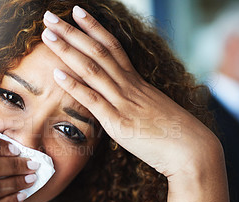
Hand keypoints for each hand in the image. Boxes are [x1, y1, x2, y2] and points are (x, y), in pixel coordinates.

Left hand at [41, 7, 222, 181]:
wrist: (190, 149)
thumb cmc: (174, 132)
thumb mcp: (152, 108)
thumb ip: (134, 99)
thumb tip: (122, 97)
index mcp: (136, 81)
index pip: (112, 46)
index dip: (93, 27)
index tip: (77, 12)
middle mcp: (128, 85)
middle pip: (97, 51)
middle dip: (72, 32)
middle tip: (50, 17)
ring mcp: (123, 102)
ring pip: (92, 69)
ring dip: (68, 50)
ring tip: (47, 35)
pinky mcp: (118, 122)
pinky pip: (93, 100)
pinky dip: (74, 86)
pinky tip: (56, 73)